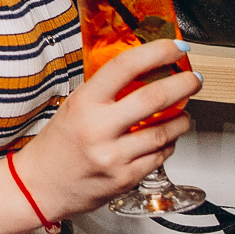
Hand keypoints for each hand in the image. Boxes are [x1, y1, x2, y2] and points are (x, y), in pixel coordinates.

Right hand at [14, 38, 200, 219]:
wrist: (40, 185)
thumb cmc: (57, 145)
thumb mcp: (74, 107)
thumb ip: (105, 91)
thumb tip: (144, 70)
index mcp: (84, 103)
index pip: (125, 67)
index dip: (157, 52)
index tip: (176, 48)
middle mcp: (98, 128)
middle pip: (154, 97)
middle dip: (184, 84)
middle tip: (194, 79)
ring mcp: (113, 156)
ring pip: (165, 131)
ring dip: (182, 119)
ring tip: (182, 114)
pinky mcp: (125, 179)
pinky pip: (160, 156)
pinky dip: (168, 144)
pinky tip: (165, 139)